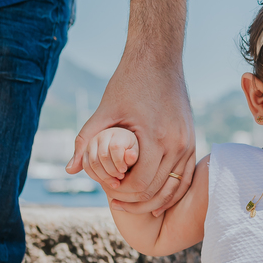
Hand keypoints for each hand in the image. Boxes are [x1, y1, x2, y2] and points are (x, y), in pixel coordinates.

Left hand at [66, 59, 194, 215]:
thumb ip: (86, 140)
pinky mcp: (192, 141)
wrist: (158, 59)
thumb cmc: (128, 82)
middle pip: (156, 190)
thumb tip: (70, 169)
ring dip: (154, 201)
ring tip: (134, 203)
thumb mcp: (104, 110)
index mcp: (155, 138)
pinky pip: (185, 177)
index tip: (108, 191)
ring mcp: (189, 143)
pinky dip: (171, 191)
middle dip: (135, 201)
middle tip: (116, 201)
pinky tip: (155, 196)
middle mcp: (177, 144)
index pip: (139, 184)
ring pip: (174, 188)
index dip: (121, 193)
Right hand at [83, 128, 137, 189]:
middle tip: (120, 178)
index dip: (119, 161)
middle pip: (103, 156)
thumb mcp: (134, 152)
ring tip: (114, 182)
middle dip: (112, 171)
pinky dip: (95, 176)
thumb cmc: (130, 150)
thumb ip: (131, 155)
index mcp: (117, 132)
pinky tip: (105, 181)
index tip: (124, 170)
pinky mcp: (85, 152)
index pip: (115, 147)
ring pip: (93, 162)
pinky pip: (86, 166)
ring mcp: (91, 143)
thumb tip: (131, 155)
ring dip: (104, 176)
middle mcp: (101, 135)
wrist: (122, 146)